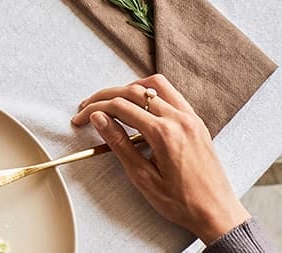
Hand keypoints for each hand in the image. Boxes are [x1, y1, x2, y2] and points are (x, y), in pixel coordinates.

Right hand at [71, 74, 249, 243]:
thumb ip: (119, 143)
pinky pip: (172, 94)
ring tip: (113, 100)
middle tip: (88, 106)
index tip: (81, 118)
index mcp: (164, 134)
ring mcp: (190, 118)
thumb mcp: (143, 177)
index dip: (95, 109)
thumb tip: (99, 118)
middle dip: (105, 96)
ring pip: (154, 85)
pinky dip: (151, 92)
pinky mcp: (196, 122)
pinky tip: (140, 104)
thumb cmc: (182, 202)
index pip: (120, 107)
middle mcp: (179, 119)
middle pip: (133, 91)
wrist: (217, 213)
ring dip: (129, 88)